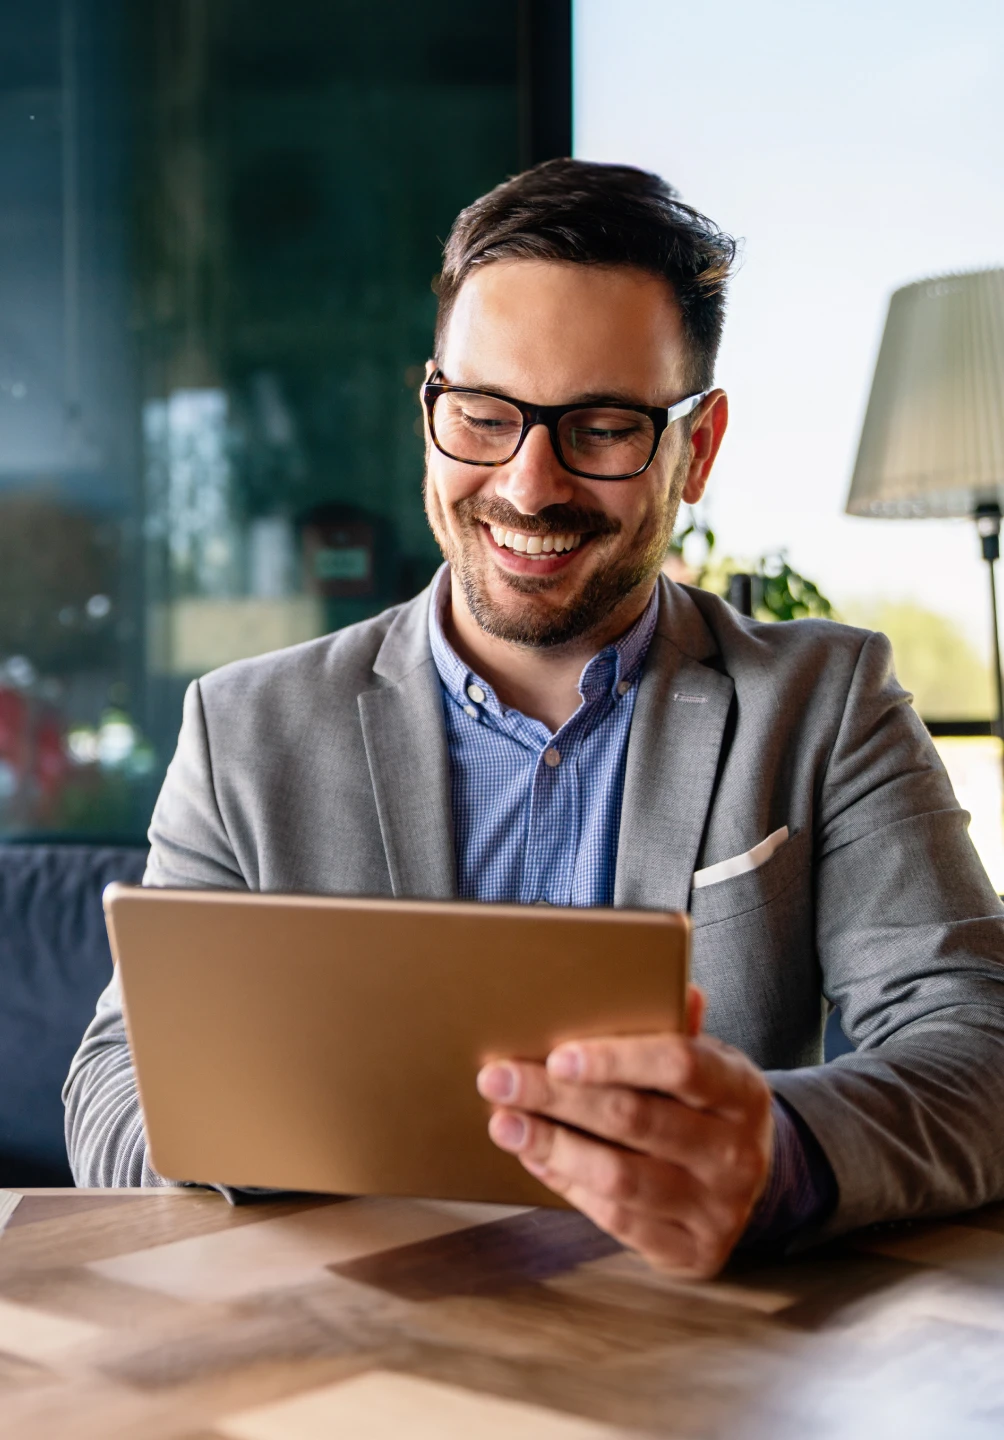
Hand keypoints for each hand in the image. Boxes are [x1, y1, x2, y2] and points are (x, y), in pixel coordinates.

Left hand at [476, 986, 773, 1278]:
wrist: (755, 1185)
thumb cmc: (707, 1106)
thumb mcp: (708, 1062)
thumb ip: (676, 1026)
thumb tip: (657, 980)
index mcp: (742, 1090)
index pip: (681, 1063)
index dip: (617, 1057)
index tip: (558, 1052)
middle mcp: (735, 1152)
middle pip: (635, 1119)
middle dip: (557, 1096)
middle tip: (500, 1077)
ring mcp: (716, 1208)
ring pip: (620, 1177)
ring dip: (552, 1145)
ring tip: (503, 1121)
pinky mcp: (691, 1251)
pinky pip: (617, 1220)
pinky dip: (569, 1184)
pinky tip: (535, 1157)